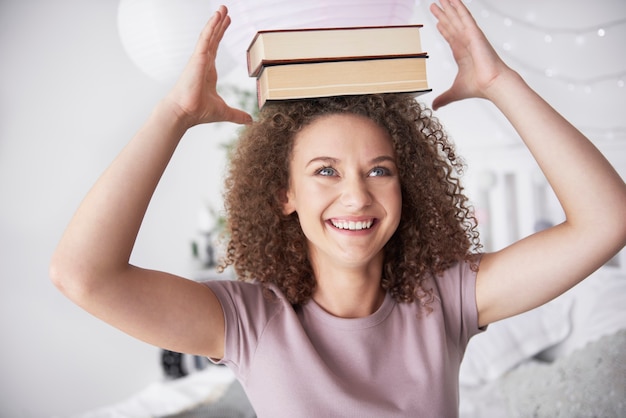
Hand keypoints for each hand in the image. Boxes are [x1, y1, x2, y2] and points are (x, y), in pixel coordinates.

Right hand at [164, 5, 251, 126]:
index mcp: (208, 71)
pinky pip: (206, 38)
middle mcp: (203, 62)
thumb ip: (237, 115)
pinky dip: (211, 26)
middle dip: (219, 25)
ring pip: (209, 35)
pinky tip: (217, 15)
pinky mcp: (198, 58)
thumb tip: (250, 121)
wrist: (185, 112)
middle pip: (213, 39)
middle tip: (225, 12)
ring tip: (223, 8)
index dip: (220, 36)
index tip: (226, 24)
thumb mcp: (224, 112)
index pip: (215, 48)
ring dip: (216, 21)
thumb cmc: (198, 112)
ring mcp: (200, 59)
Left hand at [429, 0, 513, 109]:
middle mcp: (465, 43)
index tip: (438, 22)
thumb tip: (434, 107)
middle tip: (434, 5)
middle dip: (443, 15)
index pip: (450, 38)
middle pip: (451, 25)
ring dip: (449, 7)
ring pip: (456, 18)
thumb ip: (443, 98)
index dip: (444, 29)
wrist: (491, 84)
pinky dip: (458, 7)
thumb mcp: (454, 92)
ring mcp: (470, 36)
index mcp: (461, 54)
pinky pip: (464, 16)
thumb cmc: (478, 87)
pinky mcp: (474, 33)